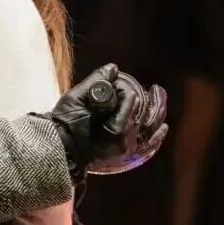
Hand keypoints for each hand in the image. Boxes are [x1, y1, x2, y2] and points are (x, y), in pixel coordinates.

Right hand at [42, 63, 169, 179]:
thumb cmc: (65, 125)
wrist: (60, 150)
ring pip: (150, 128)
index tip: (113, 85)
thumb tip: (113, 68)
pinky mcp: (126, 156)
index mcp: (117, 130)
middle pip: (145, 113)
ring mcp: (128, 151)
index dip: (123, 89)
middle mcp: (127, 142)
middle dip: (149, 98)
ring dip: (157, 110)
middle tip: (152, 87)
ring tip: (158, 94)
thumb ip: (96, 82)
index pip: (130, 100)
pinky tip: (163, 127)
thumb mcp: (76, 99)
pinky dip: (156, 137)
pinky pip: (147, 147)